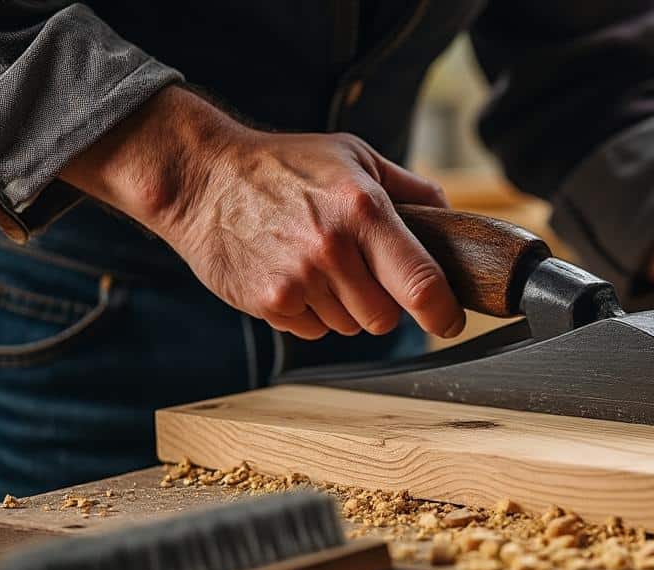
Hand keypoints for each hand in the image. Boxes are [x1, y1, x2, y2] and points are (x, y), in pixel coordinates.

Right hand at [62, 86, 464, 339]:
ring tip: (319, 265)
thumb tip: (451, 218)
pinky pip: (314, 330)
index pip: (421, 283)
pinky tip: (293, 275)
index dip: (443, 313)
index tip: (449, 321)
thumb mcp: (354, 156)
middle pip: (386, 318)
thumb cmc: (284, 165)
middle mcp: (333, 249)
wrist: (202, 178)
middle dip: (384, 303)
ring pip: (351, 326)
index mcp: (363, 210)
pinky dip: (311, 312)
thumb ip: (410, 188)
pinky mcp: (270, 303)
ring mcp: (299, 280)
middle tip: (364, 273)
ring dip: (346, 307)